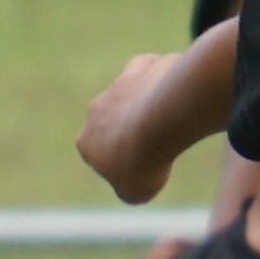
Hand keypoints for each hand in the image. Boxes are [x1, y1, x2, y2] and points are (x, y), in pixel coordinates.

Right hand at [78, 50, 189, 204]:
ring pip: (128, 90)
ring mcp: (115, 89)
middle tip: (161, 144)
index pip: (98, 152)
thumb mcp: (135, 193)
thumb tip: (133, 186)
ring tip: (172, 117)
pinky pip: (145, 65)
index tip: (144, 167)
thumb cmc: (142, 166)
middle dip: (134, 130)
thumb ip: (130, 189)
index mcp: (85, 142)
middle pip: (113, 119)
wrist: (155, 129)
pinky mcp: (137, 70)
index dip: (122, 160)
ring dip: (147, 101)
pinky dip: (157, 71)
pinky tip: (174, 83)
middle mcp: (95, 111)